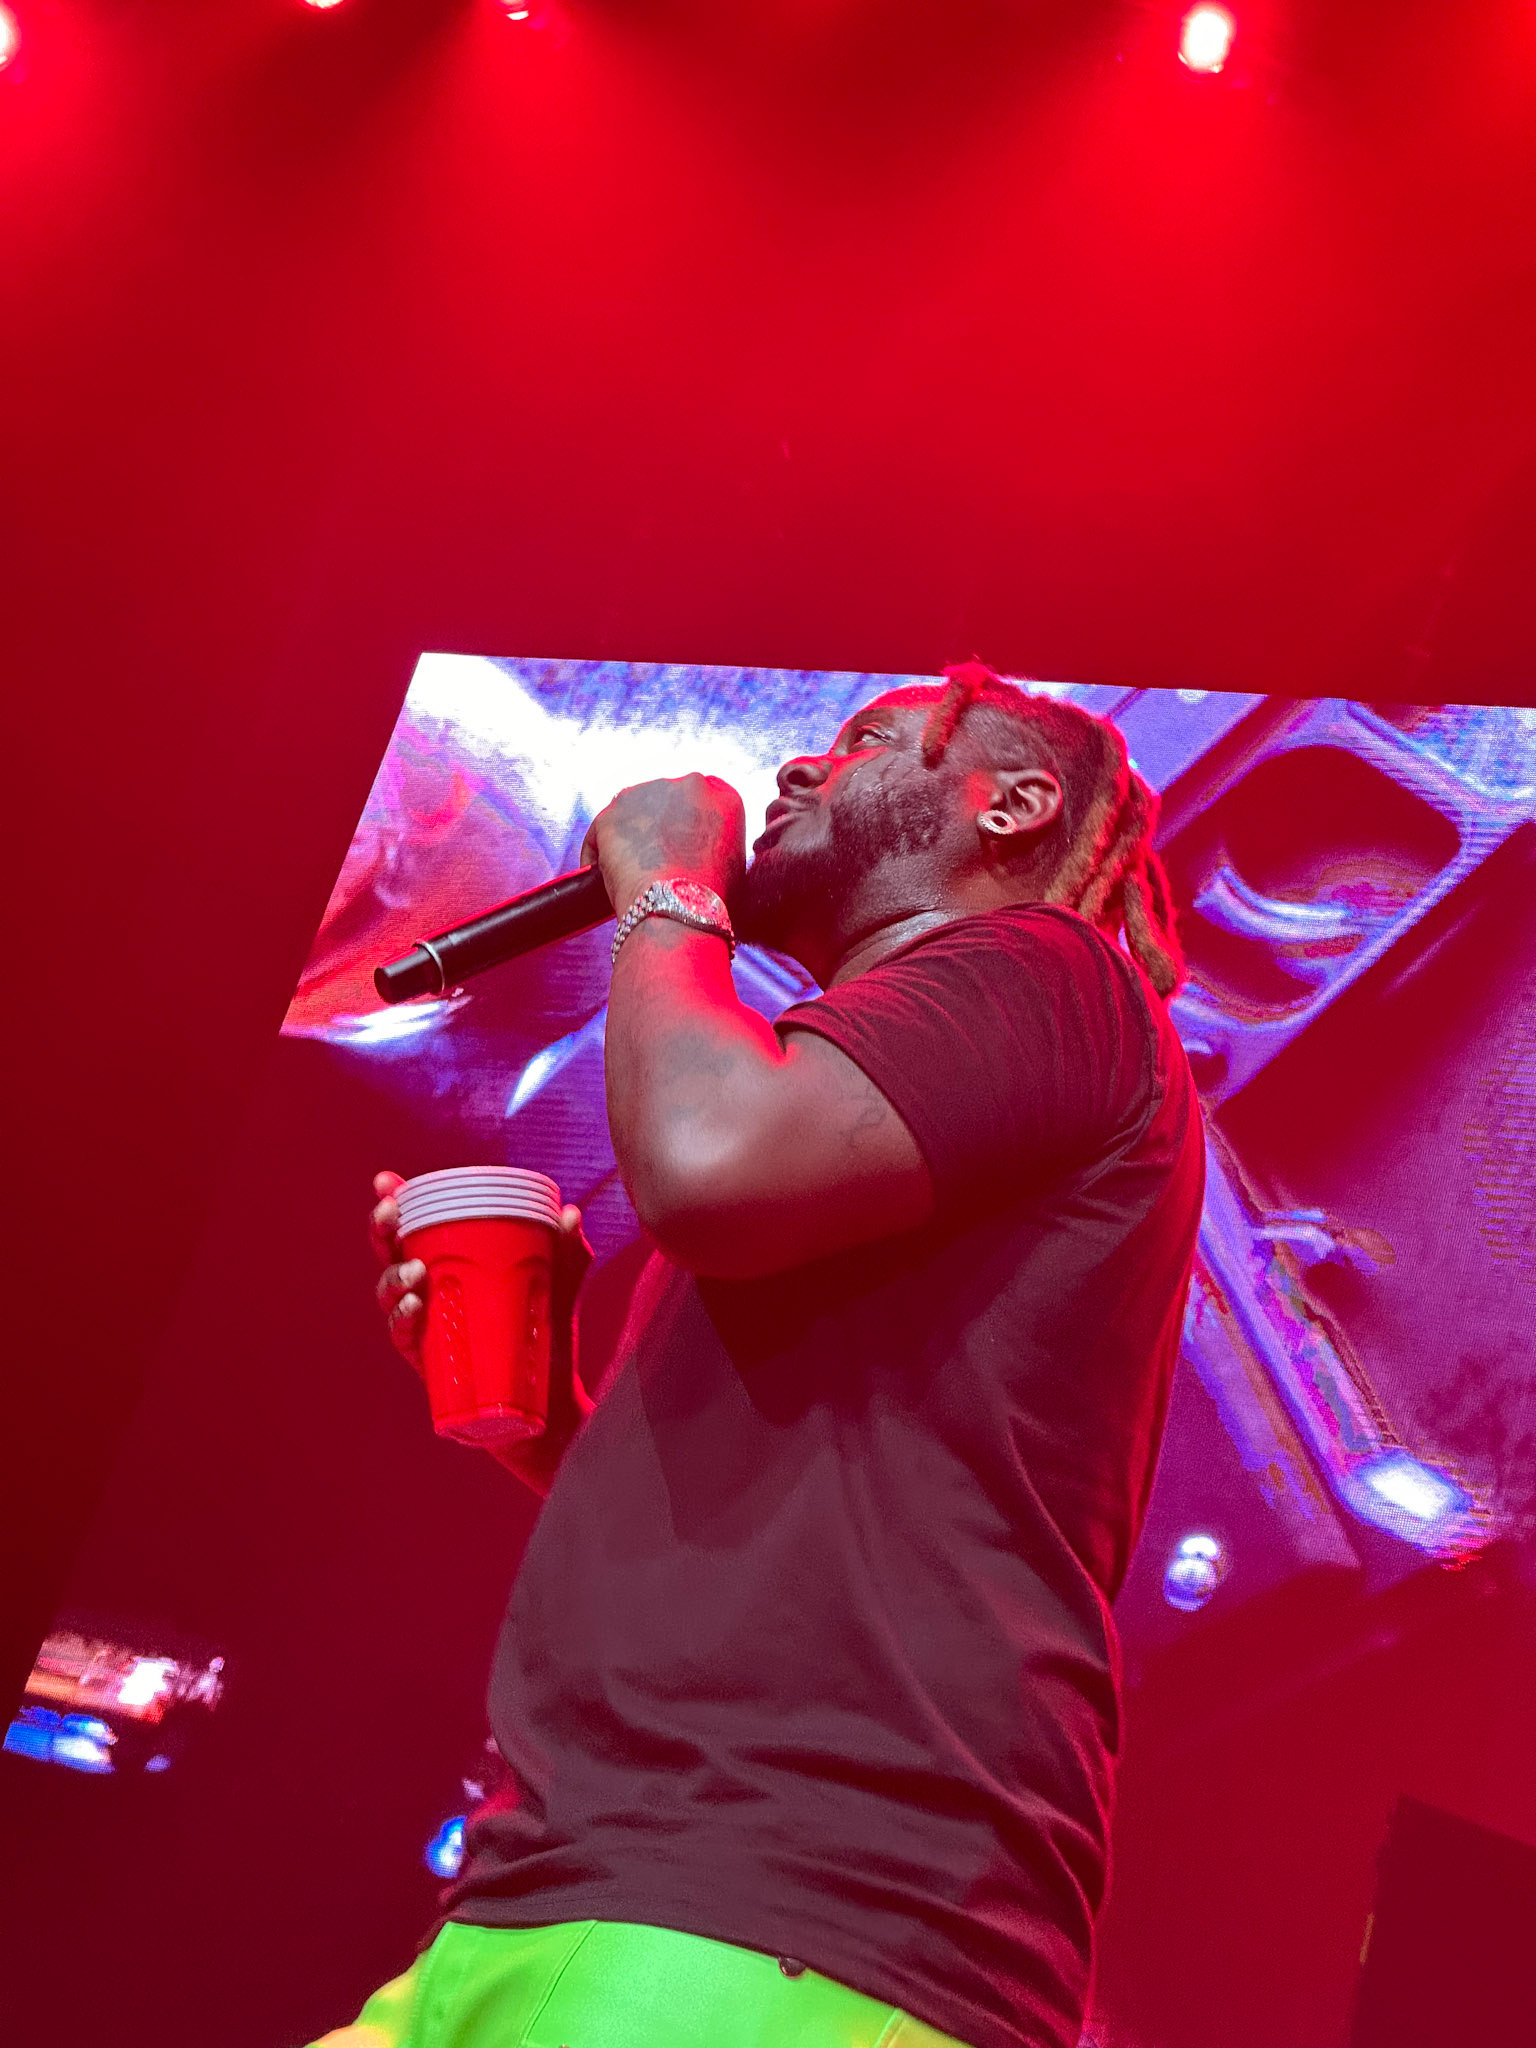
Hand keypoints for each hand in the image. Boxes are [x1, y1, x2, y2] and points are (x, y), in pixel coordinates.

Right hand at [371, 1168, 592, 1401]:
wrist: (550, 1397)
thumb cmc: (544, 1330)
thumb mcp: (559, 1284)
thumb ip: (565, 1250)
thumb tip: (569, 1213)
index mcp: (451, 1259)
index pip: (414, 1224)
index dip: (393, 1200)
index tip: (384, 1181)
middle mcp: (430, 1288)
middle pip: (389, 1253)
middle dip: (381, 1230)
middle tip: (390, 1215)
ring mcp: (425, 1323)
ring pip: (388, 1293)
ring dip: (392, 1278)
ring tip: (414, 1273)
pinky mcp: (427, 1359)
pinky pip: (402, 1336)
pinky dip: (401, 1319)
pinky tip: (413, 1306)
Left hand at [579, 774, 745, 916]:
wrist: (676, 909)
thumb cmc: (709, 903)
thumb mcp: (734, 870)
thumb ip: (721, 848)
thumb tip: (704, 857)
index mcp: (725, 798)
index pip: (703, 801)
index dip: (688, 824)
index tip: (681, 846)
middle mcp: (690, 785)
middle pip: (667, 800)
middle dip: (659, 825)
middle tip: (656, 860)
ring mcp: (649, 792)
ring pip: (633, 812)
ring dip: (630, 837)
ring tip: (629, 872)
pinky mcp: (613, 810)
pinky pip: (601, 832)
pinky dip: (599, 854)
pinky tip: (602, 878)